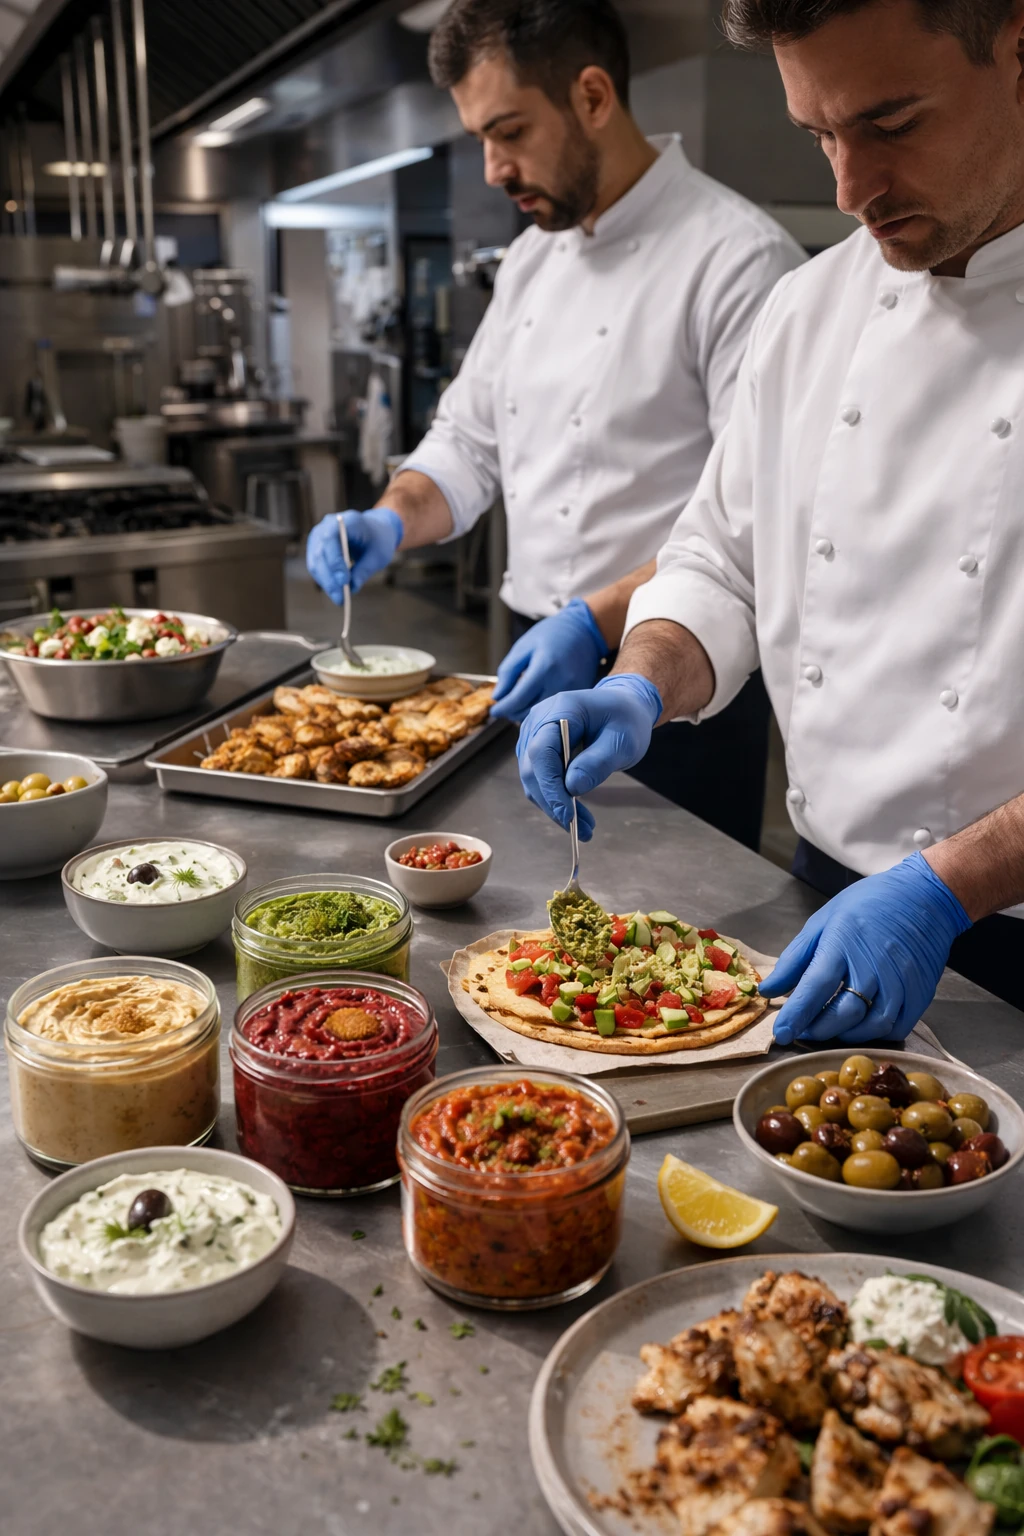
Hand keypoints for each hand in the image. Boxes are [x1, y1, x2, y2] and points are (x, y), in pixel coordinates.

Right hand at [306, 508, 403, 600]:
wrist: (375, 531)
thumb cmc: (378, 541)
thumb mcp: (378, 556)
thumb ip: (364, 570)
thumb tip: (352, 587)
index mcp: (346, 521)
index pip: (331, 538)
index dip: (334, 560)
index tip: (343, 581)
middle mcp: (327, 525)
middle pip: (320, 553)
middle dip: (329, 578)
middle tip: (340, 598)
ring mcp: (319, 536)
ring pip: (316, 562)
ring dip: (326, 582)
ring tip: (339, 599)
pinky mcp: (316, 547)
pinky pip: (317, 566)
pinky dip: (325, 580)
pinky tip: (335, 591)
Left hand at [491, 599, 608, 722]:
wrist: (585, 631)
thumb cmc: (552, 635)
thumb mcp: (524, 647)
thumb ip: (508, 672)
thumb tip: (498, 696)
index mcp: (545, 668)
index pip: (519, 699)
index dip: (503, 708)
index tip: (494, 710)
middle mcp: (561, 682)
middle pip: (530, 711)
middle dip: (513, 712)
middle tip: (505, 706)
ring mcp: (573, 690)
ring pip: (544, 714)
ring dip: (527, 713)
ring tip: (519, 703)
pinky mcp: (579, 694)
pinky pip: (556, 709)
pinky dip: (542, 709)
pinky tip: (535, 700)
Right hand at [516, 674, 662, 837]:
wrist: (624, 708)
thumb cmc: (626, 720)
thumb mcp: (622, 741)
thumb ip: (598, 762)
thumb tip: (572, 788)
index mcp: (560, 709)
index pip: (541, 752)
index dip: (550, 786)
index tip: (568, 815)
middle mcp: (538, 721)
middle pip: (532, 769)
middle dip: (554, 803)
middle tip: (581, 829)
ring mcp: (534, 735)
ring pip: (533, 780)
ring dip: (555, 806)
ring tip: (584, 827)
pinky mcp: (538, 749)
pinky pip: (540, 779)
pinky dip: (556, 799)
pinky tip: (576, 813)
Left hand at [761, 853, 970, 1045]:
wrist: (924, 896)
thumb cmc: (867, 905)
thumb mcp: (823, 921)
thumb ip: (794, 958)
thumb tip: (769, 991)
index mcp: (844, 943)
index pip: (815, 988)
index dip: (796, 1015)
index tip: (780, 1034)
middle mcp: (874, 965)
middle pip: (845, 1013)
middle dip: (819, 1029)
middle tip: (804, 1032)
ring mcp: (901, 981)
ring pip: (872, 1026)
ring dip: (846, 1035)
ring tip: (829, 1030)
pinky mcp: (921, 992)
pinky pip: (898, 1027)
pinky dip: (876, 1035)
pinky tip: (861, 1028)